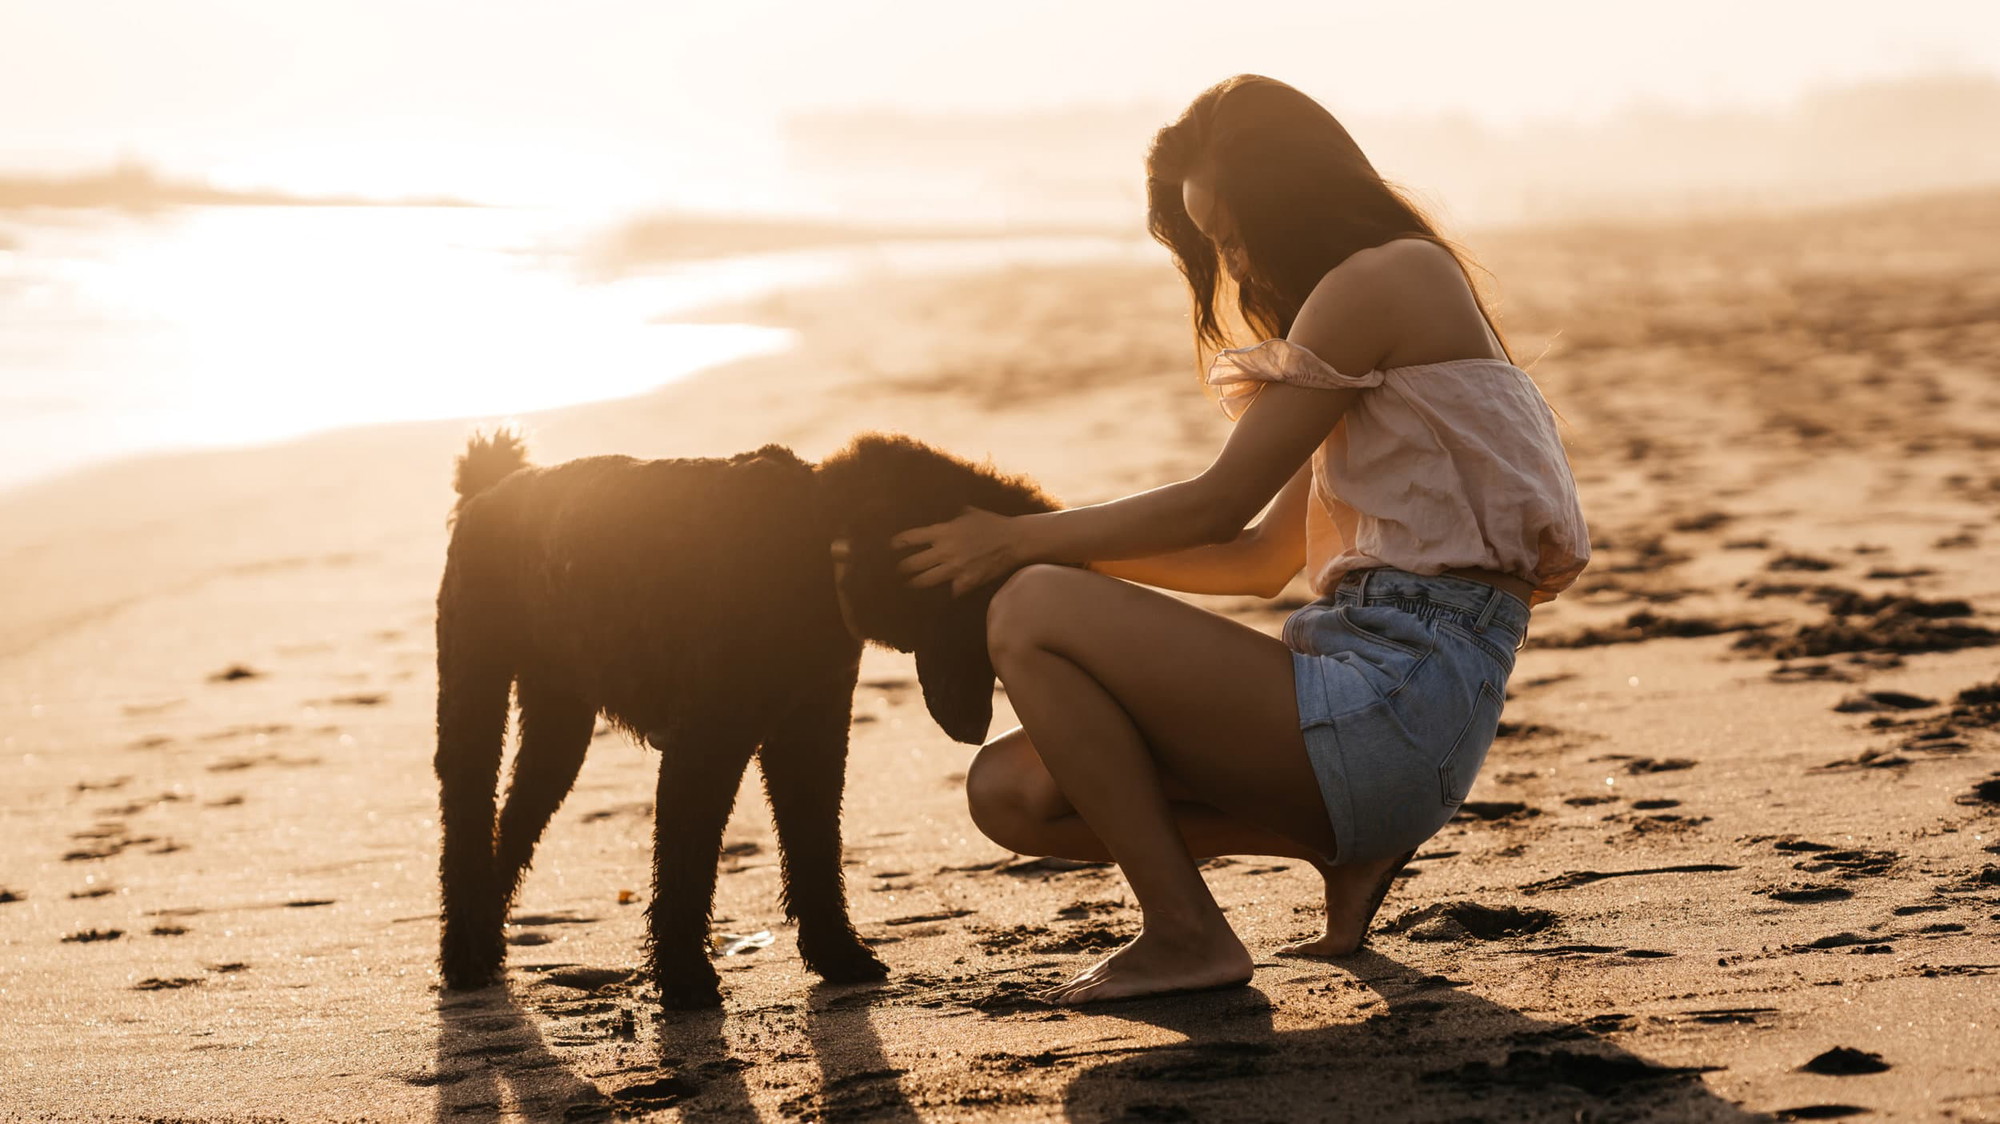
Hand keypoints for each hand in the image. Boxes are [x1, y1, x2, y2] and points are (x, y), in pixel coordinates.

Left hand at [891, 507, 1021, 595]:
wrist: (1013, 540)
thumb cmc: (992, 523)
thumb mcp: (969, 513)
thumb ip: (952, 518)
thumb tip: (945, 516)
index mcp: (943, 531)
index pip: (911, 538)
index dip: (898, 544)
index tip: (892, 547)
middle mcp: (945, 550)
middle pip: (911, 564)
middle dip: (902, 568)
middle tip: (898, 570)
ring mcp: (955, 568)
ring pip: (925, 581)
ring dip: (915, 583)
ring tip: (908, 585)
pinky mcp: (966, 581)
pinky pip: (950, 591)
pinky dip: (947, 592)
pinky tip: (941, 595)